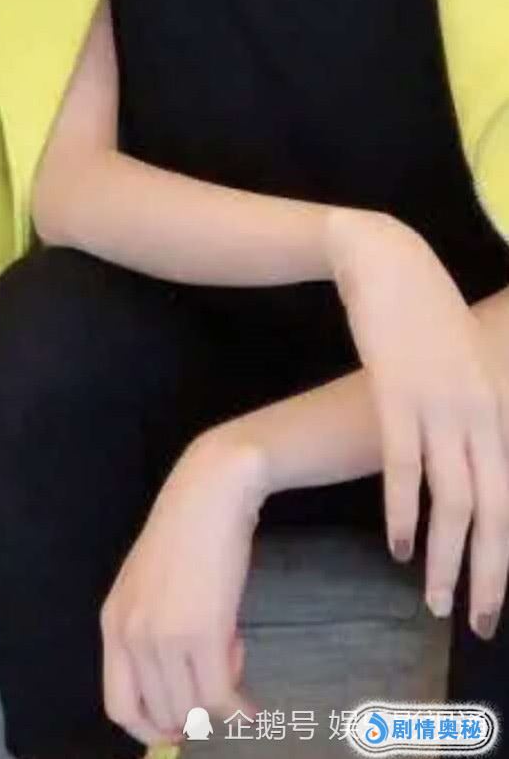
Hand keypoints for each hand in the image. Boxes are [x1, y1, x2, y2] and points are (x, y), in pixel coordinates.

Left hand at [101, 432, 262, 745]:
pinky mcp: (202, 633)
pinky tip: (251, 705)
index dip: (150, 728)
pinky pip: (219, 699)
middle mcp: (131, 635)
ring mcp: (164, 637)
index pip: (118, 706)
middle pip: (160, 714)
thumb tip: (176, 690)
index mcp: (112, 623)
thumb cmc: (187, 533)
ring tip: (232, 656)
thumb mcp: (151, 585)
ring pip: (192, 710)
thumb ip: (152, 631)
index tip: (180, 724)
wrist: (210, 493)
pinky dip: (239, 711)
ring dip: (217, 701)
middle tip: (218, 674)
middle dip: (194, 711)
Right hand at [327, 208, 508, 633]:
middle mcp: (480, 412)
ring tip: (434, 600)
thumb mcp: (466, 366)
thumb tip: (478, 469)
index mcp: (499, 408)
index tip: (496, 600)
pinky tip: (398, 545)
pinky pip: (404, 465)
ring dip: (444, 557)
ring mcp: (440, 403)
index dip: (507, 555)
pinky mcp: (399, 392)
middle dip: (487, 574)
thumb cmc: (424, 314)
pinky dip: (403, 511)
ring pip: (453, 498)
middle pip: (493, 510)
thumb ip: (476, 415)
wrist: (386, 260)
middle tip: (478, 623)